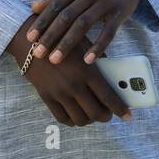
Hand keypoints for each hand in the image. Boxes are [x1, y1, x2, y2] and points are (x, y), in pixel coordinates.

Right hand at [8, 17, 130, 126]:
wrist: (31, 40)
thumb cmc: (62, 38)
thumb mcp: (84, 45)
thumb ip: (99, 62)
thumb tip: (114, 79)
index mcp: (87, 71)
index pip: (109, 97)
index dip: (120, 109)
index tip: (127, 116)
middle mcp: (73, 85)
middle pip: (95, 113)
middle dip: (106, 116)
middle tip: (109, 114)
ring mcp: (59, 93)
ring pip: (80, 119)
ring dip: (90, 120)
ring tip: (93, 113)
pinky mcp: (46, 97)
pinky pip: (62, 118)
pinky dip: (72, 120)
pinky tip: (77, 114)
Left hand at [26, 0, 141, 64]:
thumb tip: (34, 7)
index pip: (56, 4)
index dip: (42, 21)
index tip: (30, 38)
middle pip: (68, 15)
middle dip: (51, 35)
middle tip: (38, 53)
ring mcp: (107, 1)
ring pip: (84, 24)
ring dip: (68, 43)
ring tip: (55, 59)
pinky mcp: (120, 12)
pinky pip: (108, 32)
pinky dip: (98, 46)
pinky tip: (87, 60)